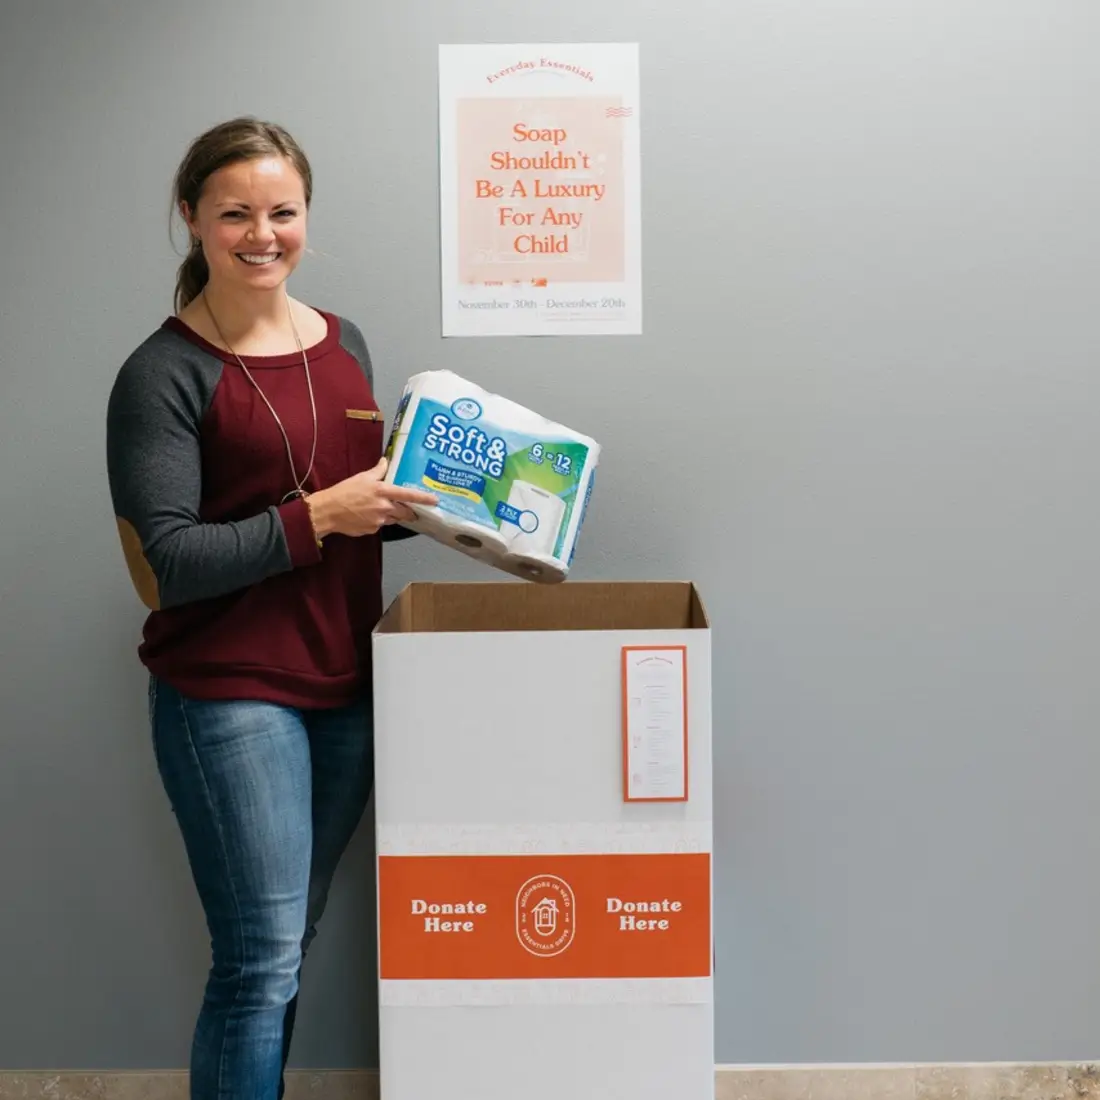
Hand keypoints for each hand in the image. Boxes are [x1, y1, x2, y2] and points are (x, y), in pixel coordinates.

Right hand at [306, 458, 437, 537]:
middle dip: (409, 511)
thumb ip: (378, 470)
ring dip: (393, 515)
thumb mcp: (362, 477)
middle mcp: (384, 507)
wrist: (328, 511)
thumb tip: (386, 461)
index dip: (423, 498)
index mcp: (383, 492)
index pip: (408, 495)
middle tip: (412, 510)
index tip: (435, 500)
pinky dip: (378, 520)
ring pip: (393, 519)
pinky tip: (367, 515)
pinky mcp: (373, 530)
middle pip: (405, 512)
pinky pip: (381, 525)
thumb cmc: (344, 492)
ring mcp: (379, 521)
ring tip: (382, 508)